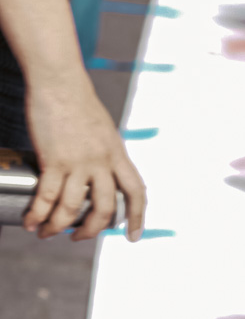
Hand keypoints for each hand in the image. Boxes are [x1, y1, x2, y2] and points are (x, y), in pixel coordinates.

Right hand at [24, 75, 146, 239]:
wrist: (58, 79)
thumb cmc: (77, 100)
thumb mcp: (103, 129)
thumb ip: (105, 152)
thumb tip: (99, 170)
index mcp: (117, 154)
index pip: (136, 193)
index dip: (138, 218)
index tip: (134, 237)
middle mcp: (102, 162)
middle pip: (104, 209)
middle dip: (91, 230)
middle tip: (78, 238)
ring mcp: (79, 162)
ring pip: (72, 208)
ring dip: (58, 227)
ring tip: (46, 234)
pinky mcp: (54, 159)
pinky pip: (47, 197)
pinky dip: (38, 214)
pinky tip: (31, 222)